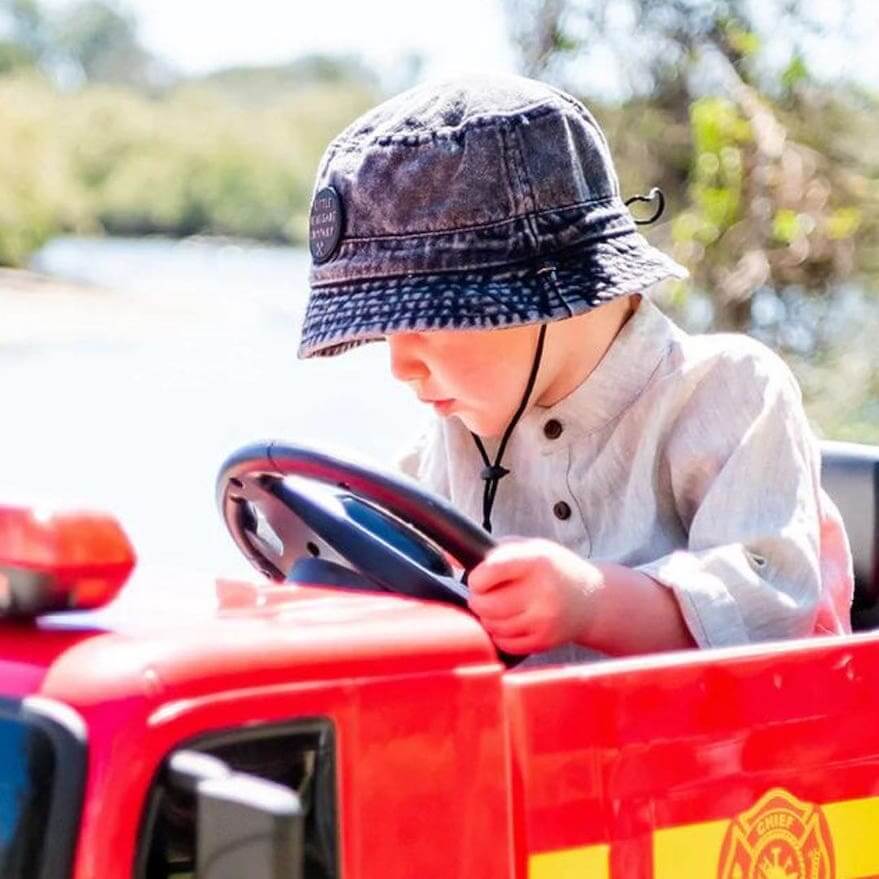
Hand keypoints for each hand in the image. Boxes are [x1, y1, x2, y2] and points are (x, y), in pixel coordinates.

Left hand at [466, 536, 604, 653]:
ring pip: (491, 625)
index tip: (481, 577)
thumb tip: (447, 558)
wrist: (591, 599)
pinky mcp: (544, 642)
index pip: (485, 574)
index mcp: (536, 562)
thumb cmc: (554, 568)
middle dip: (478, 599)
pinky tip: (511, 621)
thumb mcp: (530, 547)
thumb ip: (493, 551)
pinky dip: (500, 633)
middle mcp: (542, 592)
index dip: (476, 578)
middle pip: (484, 604)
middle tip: (487, 593)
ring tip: (502, 605)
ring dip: (488, 617)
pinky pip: (504, 643)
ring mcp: (544, 620)